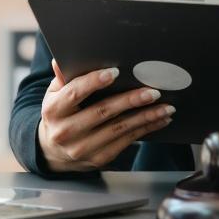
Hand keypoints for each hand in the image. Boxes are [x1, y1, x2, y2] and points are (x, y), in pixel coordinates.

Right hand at [37, 60, 174, 171]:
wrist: (53, 151)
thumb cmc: (59, 114)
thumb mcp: (54, 95)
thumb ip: (63, 78)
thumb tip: (61, 59)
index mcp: (54, 110)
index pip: (74, 93)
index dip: (94, 82)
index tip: (115, 72)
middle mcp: (66, 131)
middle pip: (102, 112)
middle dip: (130, 101)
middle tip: (153, 92)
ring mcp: (82, 148)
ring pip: (119, 129)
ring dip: (146, 117)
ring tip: (165, 107)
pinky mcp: (98, 158)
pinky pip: (126, 141)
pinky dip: (146, 129)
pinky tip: (159, 120)